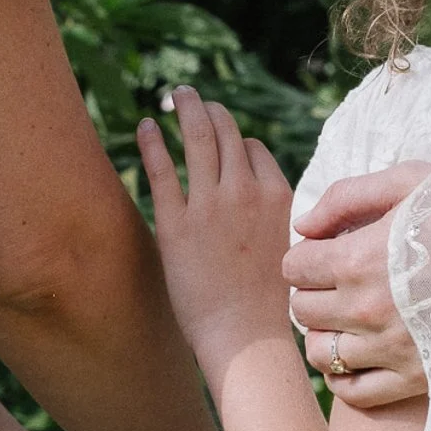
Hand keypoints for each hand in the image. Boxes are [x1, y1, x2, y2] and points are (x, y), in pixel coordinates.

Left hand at [137, 92, 295, 377]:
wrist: (247, 335)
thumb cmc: (267, 304)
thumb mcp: (284, 250)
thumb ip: (269, 220)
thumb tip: (256, 208)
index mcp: (278, 196)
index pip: (254, 150)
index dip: (235, 143)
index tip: (220, 139)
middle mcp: (246, 191)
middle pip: (227, 133)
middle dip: (208, 109)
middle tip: (191, 97)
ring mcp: (211, 204)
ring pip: (198, 138)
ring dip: (186, 109)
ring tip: (174, 96)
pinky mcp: (176, 223)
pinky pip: (163, 169)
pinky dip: (153, 142)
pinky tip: (146, 127)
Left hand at [283, 163, 430, 408]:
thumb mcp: (412, 182)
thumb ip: (347, 196)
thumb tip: (303, 226)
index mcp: (359, 258)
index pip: (293, 266)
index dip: (308, 255)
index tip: (329, 252)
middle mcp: (366, 308)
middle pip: (302, 309)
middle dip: (315, 292)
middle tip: (342, 282)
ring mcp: (390, 348)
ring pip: (319, 353)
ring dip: (327, 334)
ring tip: (351, 318)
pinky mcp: (415, 378)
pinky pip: (352, 391)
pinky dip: (346, 376)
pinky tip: (362, 354)